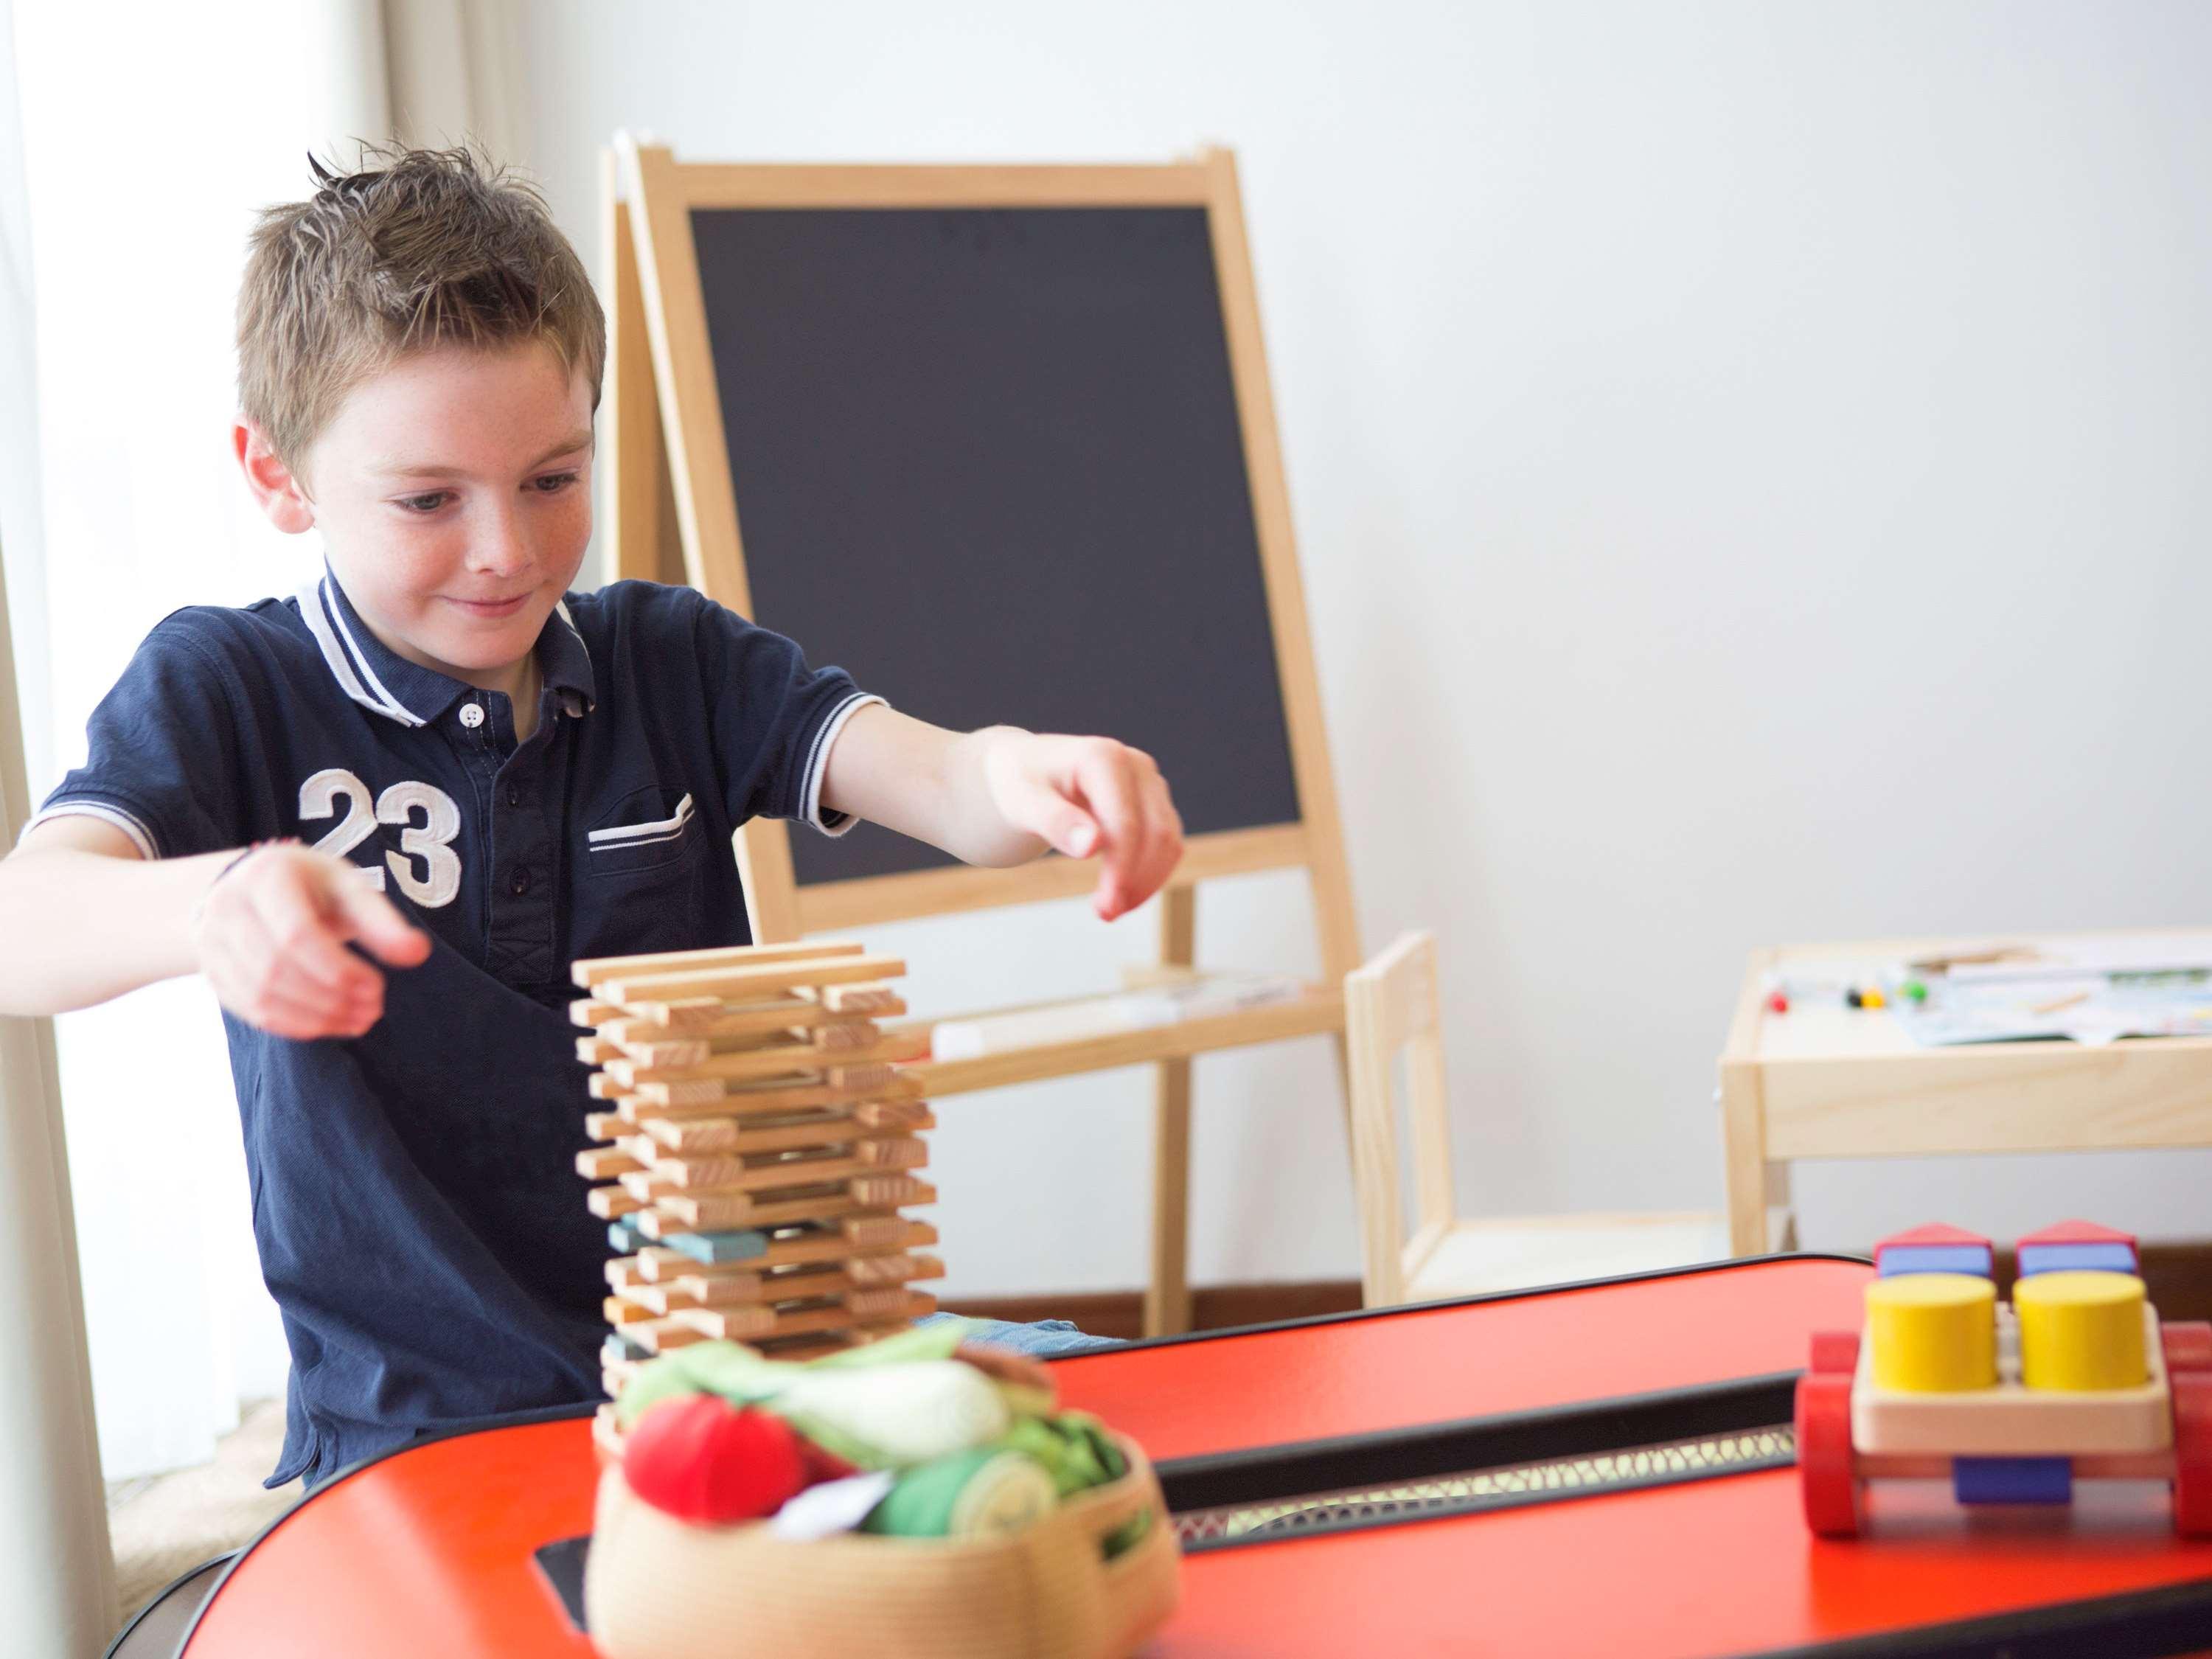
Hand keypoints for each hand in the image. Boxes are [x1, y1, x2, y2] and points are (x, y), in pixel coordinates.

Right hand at [191, 843, 431, 1038]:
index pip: (296, 934)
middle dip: (330, 998)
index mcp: (265, 876)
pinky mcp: (213, 972)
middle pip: (277, 968)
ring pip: (261, 995)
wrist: (250, 888)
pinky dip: (295, 1025)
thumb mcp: (347, 888)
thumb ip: (381, 921)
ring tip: (359, 1021)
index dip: (339, 969)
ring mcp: (211, 941)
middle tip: (373, 1010)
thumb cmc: (311, 887)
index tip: (377, 987)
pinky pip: (252, 1011)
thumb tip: (418, 953)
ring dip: (316, 1018)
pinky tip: (329, 1025)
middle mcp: (227, 906)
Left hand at [982, 733, 1184, 920]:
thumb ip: (1055, 821)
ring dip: (1147, 882)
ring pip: (1169, 840)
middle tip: (1105, 914)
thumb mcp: (1024, 802)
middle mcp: (1135, 765)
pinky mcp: (1155, 801)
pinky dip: (1151, 873)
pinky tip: (1122, 893)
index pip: (1125, 823)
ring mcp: (1150, 782)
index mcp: (1103, 758)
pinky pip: (1167, 843)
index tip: (1105, 908)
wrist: (1030, 770)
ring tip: (1110, 909)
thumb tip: (1092, 846)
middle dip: (1136, 880)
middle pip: (1156, 833)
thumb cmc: (1023, 784)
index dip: (1121, 869)